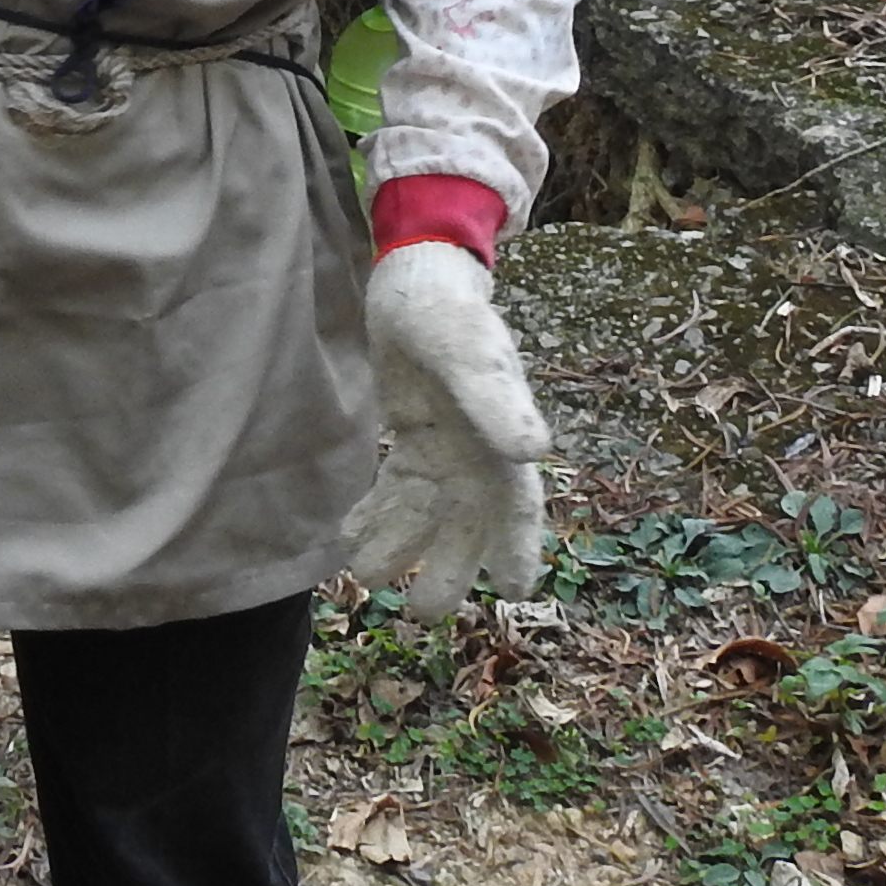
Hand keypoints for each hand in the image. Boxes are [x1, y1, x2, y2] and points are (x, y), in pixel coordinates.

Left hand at [346, 240, 550, 619]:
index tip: (518, 593)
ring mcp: (445, 447)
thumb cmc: (447, 309)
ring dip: (402, 545)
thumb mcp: (466, 351)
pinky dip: (378, 514)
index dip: (520, 549)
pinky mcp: (413, 436)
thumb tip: (535, 451)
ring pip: (428, 513)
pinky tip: (349, 535)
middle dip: (447, 568)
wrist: (414, 274)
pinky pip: (398, 488)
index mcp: (503, 436)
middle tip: (419, 611)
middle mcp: (479, 451)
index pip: (518, 506)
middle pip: (468, 523)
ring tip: (366, 576)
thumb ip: (495, 399)